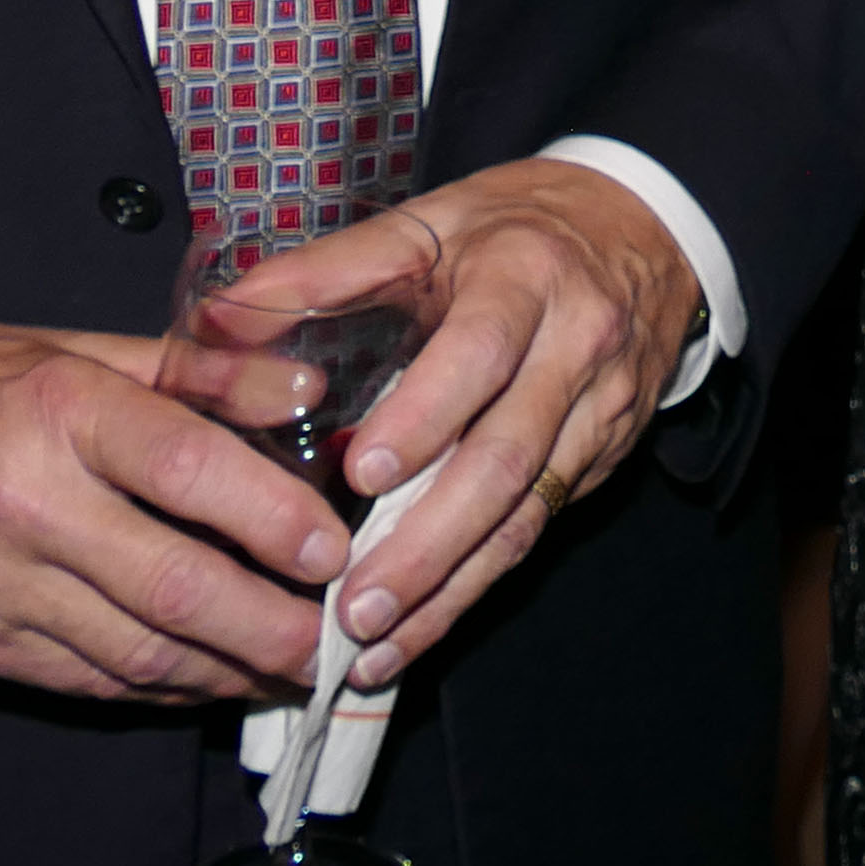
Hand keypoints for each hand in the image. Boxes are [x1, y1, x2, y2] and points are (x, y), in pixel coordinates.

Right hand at [0, 304, 347, 702]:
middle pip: (176, 591)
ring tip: (290, 668)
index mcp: (52, 413)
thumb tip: (304, 395)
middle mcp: (21, 509)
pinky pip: (84, 684)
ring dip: (227, 673)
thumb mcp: (67, 348)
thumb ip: (195, 374)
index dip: (277, 520)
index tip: (335, 550)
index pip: (192, 472)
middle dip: (274, 629)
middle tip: (337, 639)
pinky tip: (205, 678)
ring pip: (136, 657)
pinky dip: (156, 689)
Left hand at [278, 158, 701, 678]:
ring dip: (450, 586)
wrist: (644, 227)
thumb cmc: (516, 227)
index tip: (362, 474)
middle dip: (428, 541)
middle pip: (508, 458)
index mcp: (527, 279)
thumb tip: (220, 318)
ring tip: (376, 643)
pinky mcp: (605, 455)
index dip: (426, 418)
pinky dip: (476, 583)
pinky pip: (539, 527)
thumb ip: (329, 269)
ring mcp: (600, 410)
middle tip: (355, 602)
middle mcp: (576, 349)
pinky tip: (421, 626)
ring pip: (528, 512)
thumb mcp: (430, 221)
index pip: (481, 355)